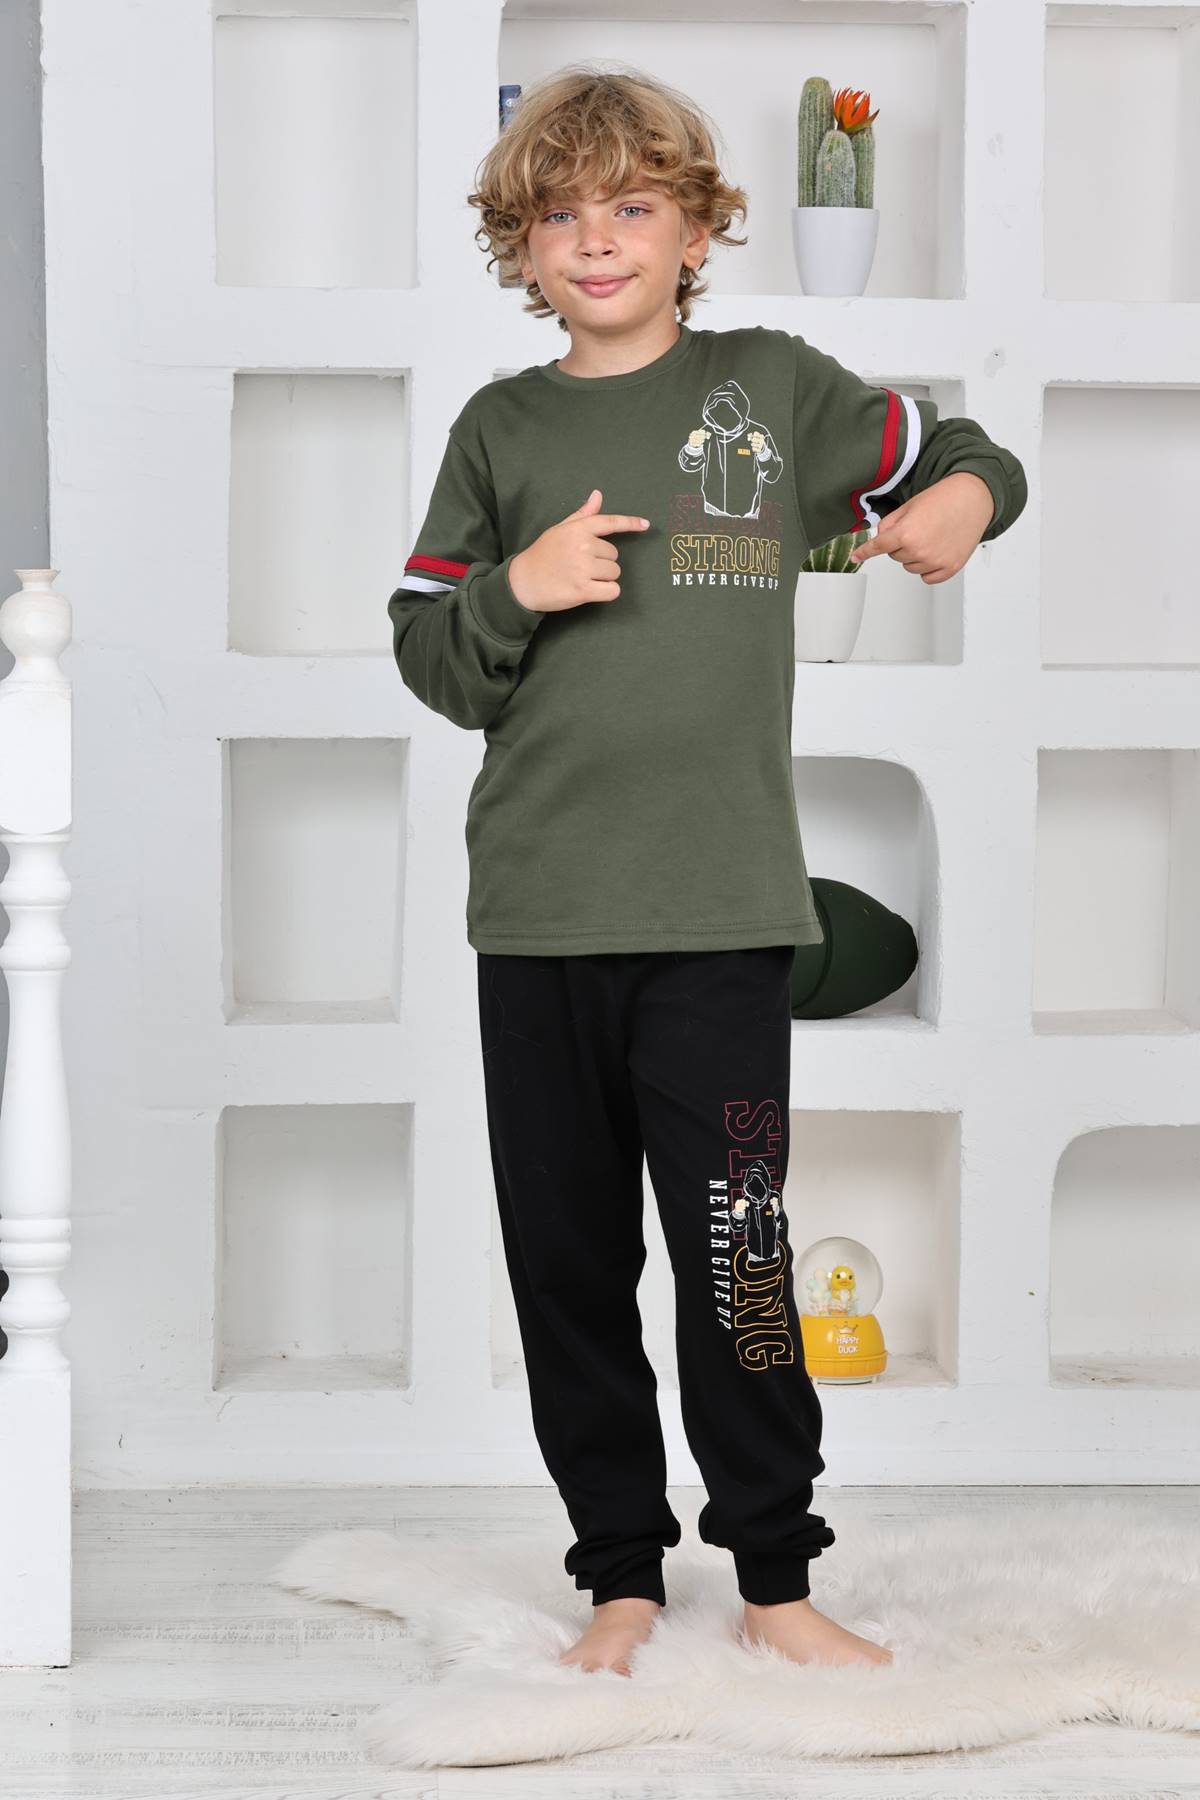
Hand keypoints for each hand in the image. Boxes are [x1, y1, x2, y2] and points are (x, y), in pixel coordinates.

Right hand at [508, 489, 649, 613]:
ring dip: (604, 578)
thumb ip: (582, 515)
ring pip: (614, 572)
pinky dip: (607, 592)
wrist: (522, 581)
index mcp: (578, 529)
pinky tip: (592, 591)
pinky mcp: (583, 590)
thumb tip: (598, 495)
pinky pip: (612, 590)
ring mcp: (583, 568)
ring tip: (583, 578)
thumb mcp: (559, 530)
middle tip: (581, 566)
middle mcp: (583, 546)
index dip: (630, 523)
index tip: (645, 525)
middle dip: (603, 562)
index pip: (610, 522)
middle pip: (614, 555)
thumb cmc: (542, 555)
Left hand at [848, 472, 994, 582]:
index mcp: (906, 533)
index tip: (856, 557)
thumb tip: (880, 538)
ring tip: (932, 536)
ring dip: (915, 556)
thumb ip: (890, 524)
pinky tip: (938, 550)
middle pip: (895, 557)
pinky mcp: (949, 568)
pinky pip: (927, 577)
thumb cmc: (943, 498)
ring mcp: (935, 561)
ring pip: (910, 567)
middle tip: (920, 527)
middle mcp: (919, 551)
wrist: (973, 498)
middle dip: (902, 544)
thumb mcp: (909, 506)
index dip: (865, 552)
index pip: (878, 547)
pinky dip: (929, 568)